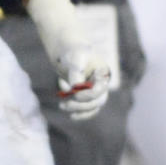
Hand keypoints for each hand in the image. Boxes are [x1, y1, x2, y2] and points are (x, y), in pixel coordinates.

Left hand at [26, 0, 110, 119]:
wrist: (65, 49)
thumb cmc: (71, 50)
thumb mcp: (74, 58)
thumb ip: (76, 72)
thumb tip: (74, 89)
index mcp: (102, 73)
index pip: (100, 90)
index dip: (88, 95)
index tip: (74, 94)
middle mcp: (101, 83)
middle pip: (97, 101)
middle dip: (81, 105)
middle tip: (64, 104)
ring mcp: (95, 89)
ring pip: (93, 107)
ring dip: (79, 109)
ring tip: (62, 106)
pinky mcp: (86, 94)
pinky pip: (89, 108)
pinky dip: (81, 113)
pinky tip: (72, 115)